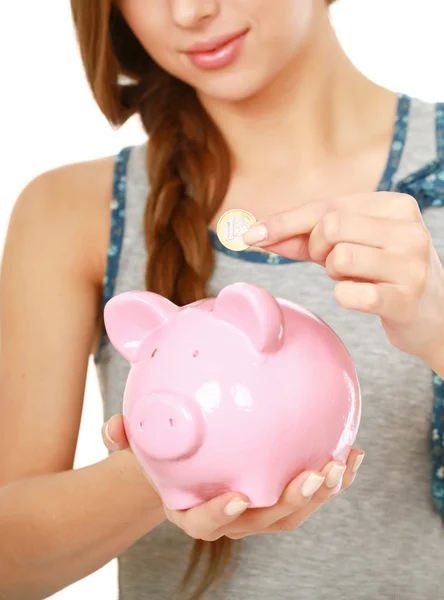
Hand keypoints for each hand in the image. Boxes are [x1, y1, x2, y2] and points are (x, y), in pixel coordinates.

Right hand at [102, 415, 363, 540]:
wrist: (189, 463)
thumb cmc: (164, 454)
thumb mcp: (141, 443)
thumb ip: (127, 437)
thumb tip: (114, 424)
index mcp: (194, 510)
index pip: (205, 523)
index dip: (221, 515)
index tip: (236, 498)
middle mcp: (231, 516)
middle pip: (264, 521)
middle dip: (291, 503)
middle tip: (313, 476)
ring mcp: (260, 508)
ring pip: (294, 510)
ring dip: (322, 492)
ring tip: (342, 463)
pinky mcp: (281, 492)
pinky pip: (310, 488)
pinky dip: (335, 476)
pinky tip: (353, 451)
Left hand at [243, 192, 443, 362]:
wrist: (434, 315)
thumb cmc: (383, 274)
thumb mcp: (351, 246)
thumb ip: (306, 238)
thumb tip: (257, 235)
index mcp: (395, 206)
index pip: (327, 206)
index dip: (284, 221)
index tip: (250, 235)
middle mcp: (408, 229)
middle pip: (329, 227)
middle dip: (316, 248)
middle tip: (333, 263)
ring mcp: (411, 264)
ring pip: (338, 258)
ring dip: (334, 274)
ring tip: (356, 279)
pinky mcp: (406, 299)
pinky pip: (349, 295)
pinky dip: (344, 297)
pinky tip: (364, 297)